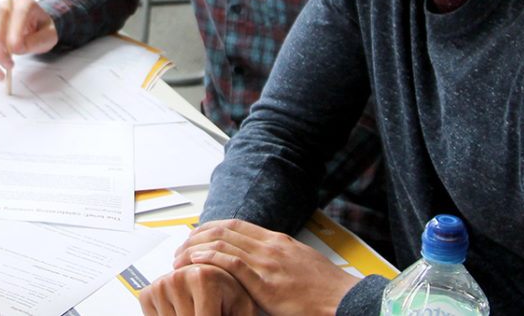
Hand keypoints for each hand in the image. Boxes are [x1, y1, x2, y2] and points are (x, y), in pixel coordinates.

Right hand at [0, 0, 58, 79]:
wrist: (34, 28)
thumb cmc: (41, 29)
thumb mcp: (48, 35)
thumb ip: (37, 41)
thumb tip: (18, 48)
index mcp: (25, 3)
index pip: (18, 13)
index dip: (15, 31)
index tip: (17, 49)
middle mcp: (6, 6)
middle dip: (0, 46)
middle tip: (9, 63)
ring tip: (8, 66)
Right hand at [140, 264, 258, 315]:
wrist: (214, 279)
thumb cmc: (229, 294)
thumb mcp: (242, 309)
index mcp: (202, 277)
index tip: (218, 313)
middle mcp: (178, 277)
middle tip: (209, 309)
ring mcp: (161, 285)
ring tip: (199, 310)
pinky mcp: (148, 292)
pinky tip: (184, 311)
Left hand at [172, 219, 361, 315]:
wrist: (343, 300)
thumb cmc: (325, 288)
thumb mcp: (299, 263)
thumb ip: (277, 258)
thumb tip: (260, 263)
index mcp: (277, 240)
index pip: (235, 224)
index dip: (210, 227)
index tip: (195, 236)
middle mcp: (269, 246)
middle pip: (223, 230)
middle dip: (196, 237)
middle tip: (180, 250)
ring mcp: (267, 262)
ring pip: (222, 243)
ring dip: (195, 249)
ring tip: (179, 260)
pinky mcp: (265, 283)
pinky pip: (232, 264)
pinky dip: (210, 260)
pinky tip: (195, 262)